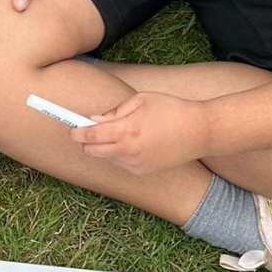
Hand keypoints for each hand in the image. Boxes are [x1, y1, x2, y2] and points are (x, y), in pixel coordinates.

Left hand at [72, 92, 211, 173]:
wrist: (199, 132)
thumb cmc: (171, 109)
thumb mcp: (142, 100)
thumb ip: (115, 111)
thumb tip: (93, 120)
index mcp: (127, 130)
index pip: (90, 135)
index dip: (77, 131)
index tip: (72, 128)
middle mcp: (127, 151)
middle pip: (91, 151)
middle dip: (87, 141)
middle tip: (91, 130)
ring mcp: (133, 164)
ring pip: (105, 157)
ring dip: (105, 146)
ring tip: (125, 132)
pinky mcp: (140, 172)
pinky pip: (120, 163)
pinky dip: (120, 154)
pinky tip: (137, 143)